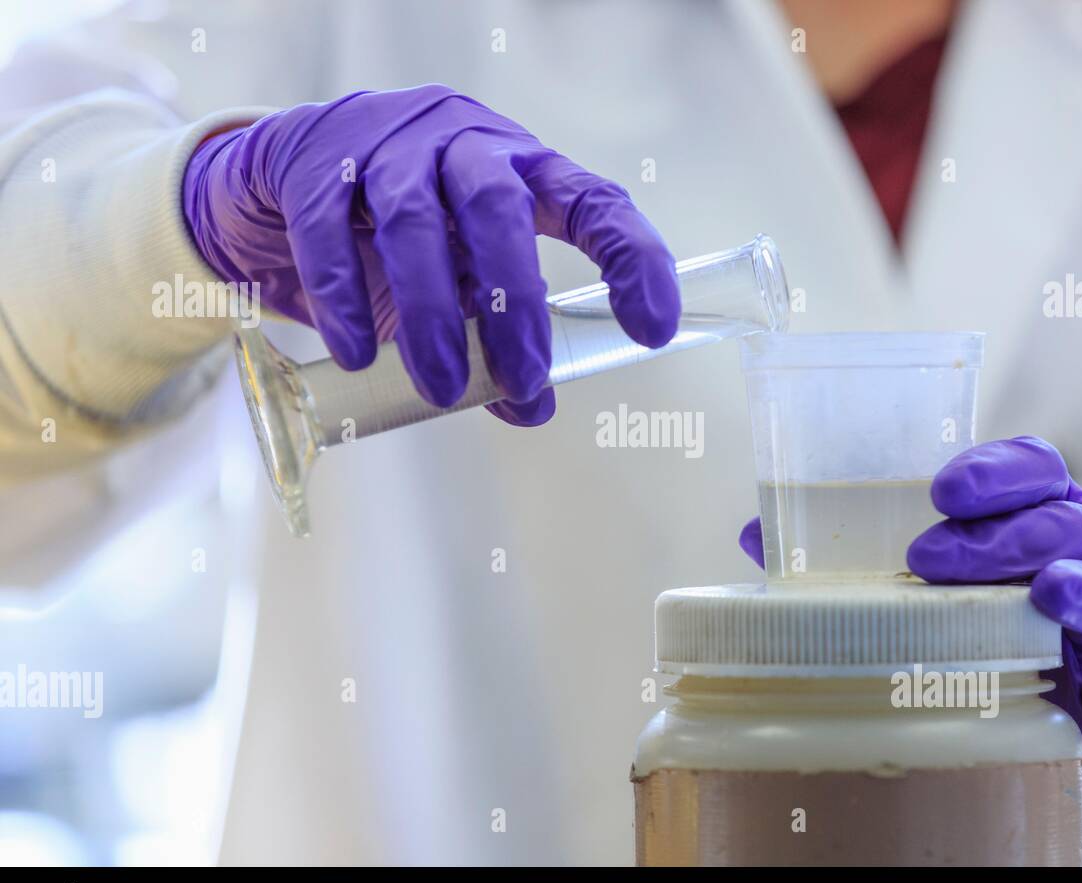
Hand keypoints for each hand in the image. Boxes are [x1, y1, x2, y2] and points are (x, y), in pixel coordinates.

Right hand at [182, 84, 679, 424]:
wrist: (296, 171)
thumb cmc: (406, 230)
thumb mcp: (464, 278)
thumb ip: (496, 339)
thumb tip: (531, 409)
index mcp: (521, 167)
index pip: (593, 202)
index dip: (631, 260)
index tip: (653, 329)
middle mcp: (462, 143)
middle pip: (496, 205)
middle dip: (514, 299)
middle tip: (523, 378)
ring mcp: (387, 144)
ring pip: (412, 220)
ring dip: (430, 314)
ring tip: (436, 387)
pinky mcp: (318, 162)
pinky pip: (329, 229)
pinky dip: (344, 297)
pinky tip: (359, 353)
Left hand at [736, 436, 1081, 746]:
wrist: (1043, 665)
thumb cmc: (963, 597)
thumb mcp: (913, 565)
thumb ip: (843, 550)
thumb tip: (753, 535)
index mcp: (1031, 506)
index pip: (1033, 464)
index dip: (995, 470)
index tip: (942, 490)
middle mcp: (1077, 548)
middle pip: (1060, 521)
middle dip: (998, 537)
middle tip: (926, 559)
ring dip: (1078, 588)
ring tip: (1044, 595)